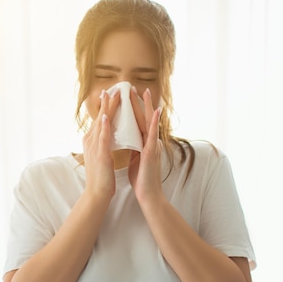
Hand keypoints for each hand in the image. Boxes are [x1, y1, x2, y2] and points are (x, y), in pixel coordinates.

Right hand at [82, 89, 119, 200]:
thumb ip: (104, 144)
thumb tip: (108, 136)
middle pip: (100, 117)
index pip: (100, 119)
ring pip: (101, 123)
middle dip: (107, 101)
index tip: (112, 93)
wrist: (97, 194)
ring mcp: (94, 147)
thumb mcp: (102, 156)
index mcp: (92, 141)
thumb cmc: (102, 178)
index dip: (106, 106)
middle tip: (114, 87)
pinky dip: (105, 126)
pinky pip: (102, 137)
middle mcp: (90, 141)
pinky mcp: (100, 154)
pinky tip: (108, 116)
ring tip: (112, 94)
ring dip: (107, 107)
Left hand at [128, 87, 163, 202]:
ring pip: (149, 122)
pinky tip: (156, 111)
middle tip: (132, 87)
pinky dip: (154, 122)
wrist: (148, 194)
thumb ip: (134, 148)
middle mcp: (150, 141)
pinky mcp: (151, 152)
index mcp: (144, 143)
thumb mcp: (135, 159)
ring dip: (147, 106)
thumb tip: (128, 140)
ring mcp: (152, 146)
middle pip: (143, 118)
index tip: (127, 96)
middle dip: (138, 102)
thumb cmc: (142, 179)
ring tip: (144, 91)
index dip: (133, 109)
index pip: (137, 122)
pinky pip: (153, 134)